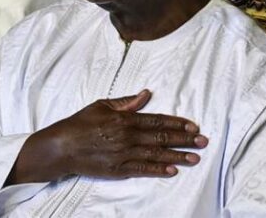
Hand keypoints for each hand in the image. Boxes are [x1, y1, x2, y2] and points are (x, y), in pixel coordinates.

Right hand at [7, 90, 207, 184]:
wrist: (62, 147)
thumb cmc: (80, 124)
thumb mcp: (102, 105)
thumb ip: (126, 102)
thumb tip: (146, 94)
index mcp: (124, 119)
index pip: (157, 121)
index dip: (177, 123)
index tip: (193, 126)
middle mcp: (127, 136)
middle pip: (161, 138)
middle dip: (184, 140)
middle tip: (203, 142)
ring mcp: (123, 154)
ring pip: (156, 155)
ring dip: (177, 156)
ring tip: (194, 158)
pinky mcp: (118, 169)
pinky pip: (142, 170)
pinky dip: (158, 170)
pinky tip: (172, 171)